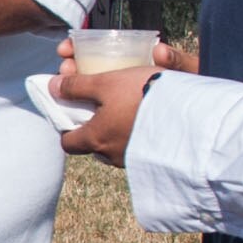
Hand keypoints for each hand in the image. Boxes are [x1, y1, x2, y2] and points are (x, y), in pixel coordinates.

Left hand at [56, 35, 171, 164]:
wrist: (191, 113)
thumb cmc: (142, 94)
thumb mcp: (106, 82)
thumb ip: (76, 86)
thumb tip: (52, 87)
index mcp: (95, 139)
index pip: (68, 143)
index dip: (66, 128)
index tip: (71, 112)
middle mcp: (111, 156)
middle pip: (92, 146)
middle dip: (92, 129)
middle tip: (100, 108)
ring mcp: (134, 160)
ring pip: (115, 147)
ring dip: (115, 132)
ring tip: (125, 110)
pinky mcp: (153, 158)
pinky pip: (136, 148)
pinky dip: (135, 135)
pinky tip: (145, 119)